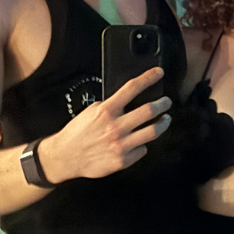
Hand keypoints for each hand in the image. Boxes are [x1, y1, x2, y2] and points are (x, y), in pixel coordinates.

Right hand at [39, 67, 170, 182]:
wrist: (66, 157)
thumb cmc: (78, 133)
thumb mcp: (91, 111)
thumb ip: (109, 105)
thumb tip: (127, 100)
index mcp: (107, 111)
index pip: (132, 88)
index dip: (148, 78)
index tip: (158, 73)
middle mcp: (116, 127)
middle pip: (149, 111)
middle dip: (163, 104)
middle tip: (166, 102)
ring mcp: (121, 145)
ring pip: (153, 132)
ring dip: (163, 124)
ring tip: (165, 120)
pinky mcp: (123, 160)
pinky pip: (142, 150)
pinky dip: (142, 145)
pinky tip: (140, 142)